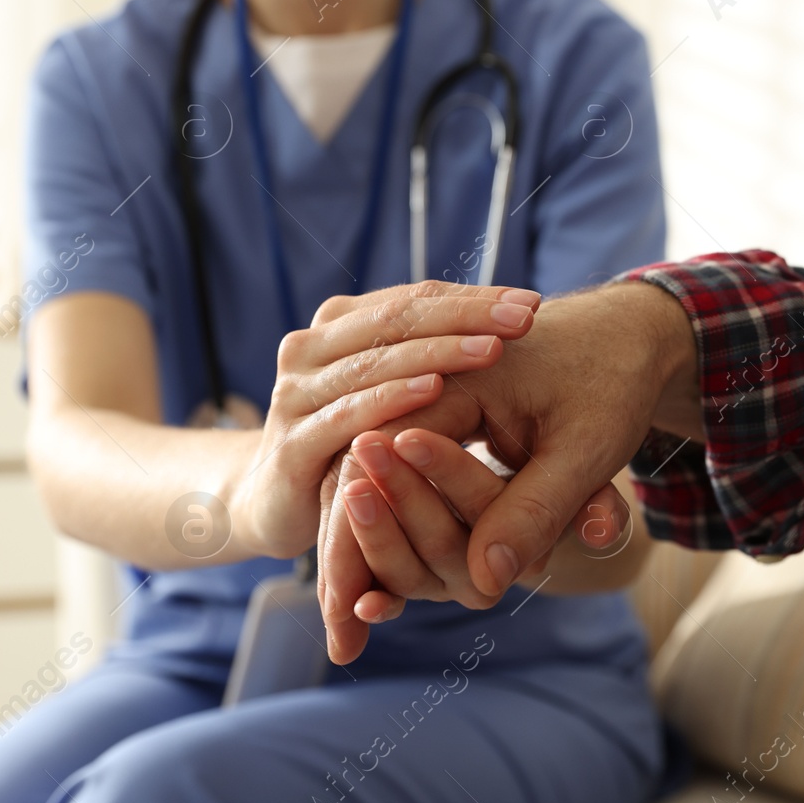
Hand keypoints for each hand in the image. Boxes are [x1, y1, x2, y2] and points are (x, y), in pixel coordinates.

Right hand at [233, 282, 544, 559]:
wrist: (269, 505)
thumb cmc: (348, 441)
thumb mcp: (383, 389)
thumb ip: (424, 354)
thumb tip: (511, 317)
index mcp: (338, 324)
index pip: (415, 297)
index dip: (474, 298)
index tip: (535, 303)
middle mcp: (309, 349)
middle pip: (396, 320)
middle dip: (465, 316)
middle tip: (525, 317)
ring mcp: (294, 395)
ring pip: (375, 362)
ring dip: (437, 353)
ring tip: (492, 348)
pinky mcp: (291, 446)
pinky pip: (348, 416)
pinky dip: (391, 400)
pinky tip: (434, 391)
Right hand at [318, 280, 699, 662]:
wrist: (620, 332)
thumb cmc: (609, 382)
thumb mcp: (585, 447)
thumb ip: (534, 509)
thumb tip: (484, 581)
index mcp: (452, 374)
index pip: (382, 459)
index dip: (366, 537)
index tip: (357, 608)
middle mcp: (419, 384)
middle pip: (360, 477)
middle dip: (350, 558)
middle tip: (340, 635)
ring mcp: (418, 406)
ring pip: (370, 484)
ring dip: (362, 553)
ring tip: (352, 622)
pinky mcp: (428, 427)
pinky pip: (397, 480)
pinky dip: (392, 531)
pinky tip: (380, 594)